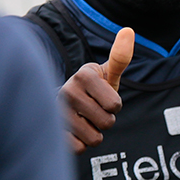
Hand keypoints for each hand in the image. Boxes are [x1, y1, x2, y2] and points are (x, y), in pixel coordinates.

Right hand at [60, 27, 134, 152]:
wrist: (61, 105)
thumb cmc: (91, 91)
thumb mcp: (106, 75)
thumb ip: (120, 58)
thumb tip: (128, 30)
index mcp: (83, 75)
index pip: (115, 105)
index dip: (114, 105)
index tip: (102, 97)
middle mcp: (67, 91)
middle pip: (107, 123)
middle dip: (105, 121)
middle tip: (92, 111)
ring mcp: (57, 112)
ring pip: (94, 139)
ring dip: (93, 134)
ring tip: (82, 120)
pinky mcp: (51, 132)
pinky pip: (79, 148)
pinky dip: (80, 144)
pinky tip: (72, 131)